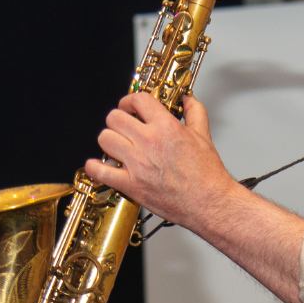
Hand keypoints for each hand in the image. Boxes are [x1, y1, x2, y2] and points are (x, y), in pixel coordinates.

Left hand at [86, 93, 236, 230]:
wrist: (208, 202)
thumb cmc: (207, 175)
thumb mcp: (203, 135)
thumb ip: (194, 112)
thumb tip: (188, 100)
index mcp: (166, 127)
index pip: (138, 100)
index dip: (130, 100)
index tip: (130, 107)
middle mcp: (148, 142)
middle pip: (115, 117)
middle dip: (118, 119)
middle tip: (123, 125)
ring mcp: (137, 164)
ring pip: (105, 139)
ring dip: (109, 140)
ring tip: (117, 145)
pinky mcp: (130, 184)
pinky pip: (100, 171)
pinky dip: (94, 167)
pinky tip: (99, 165)